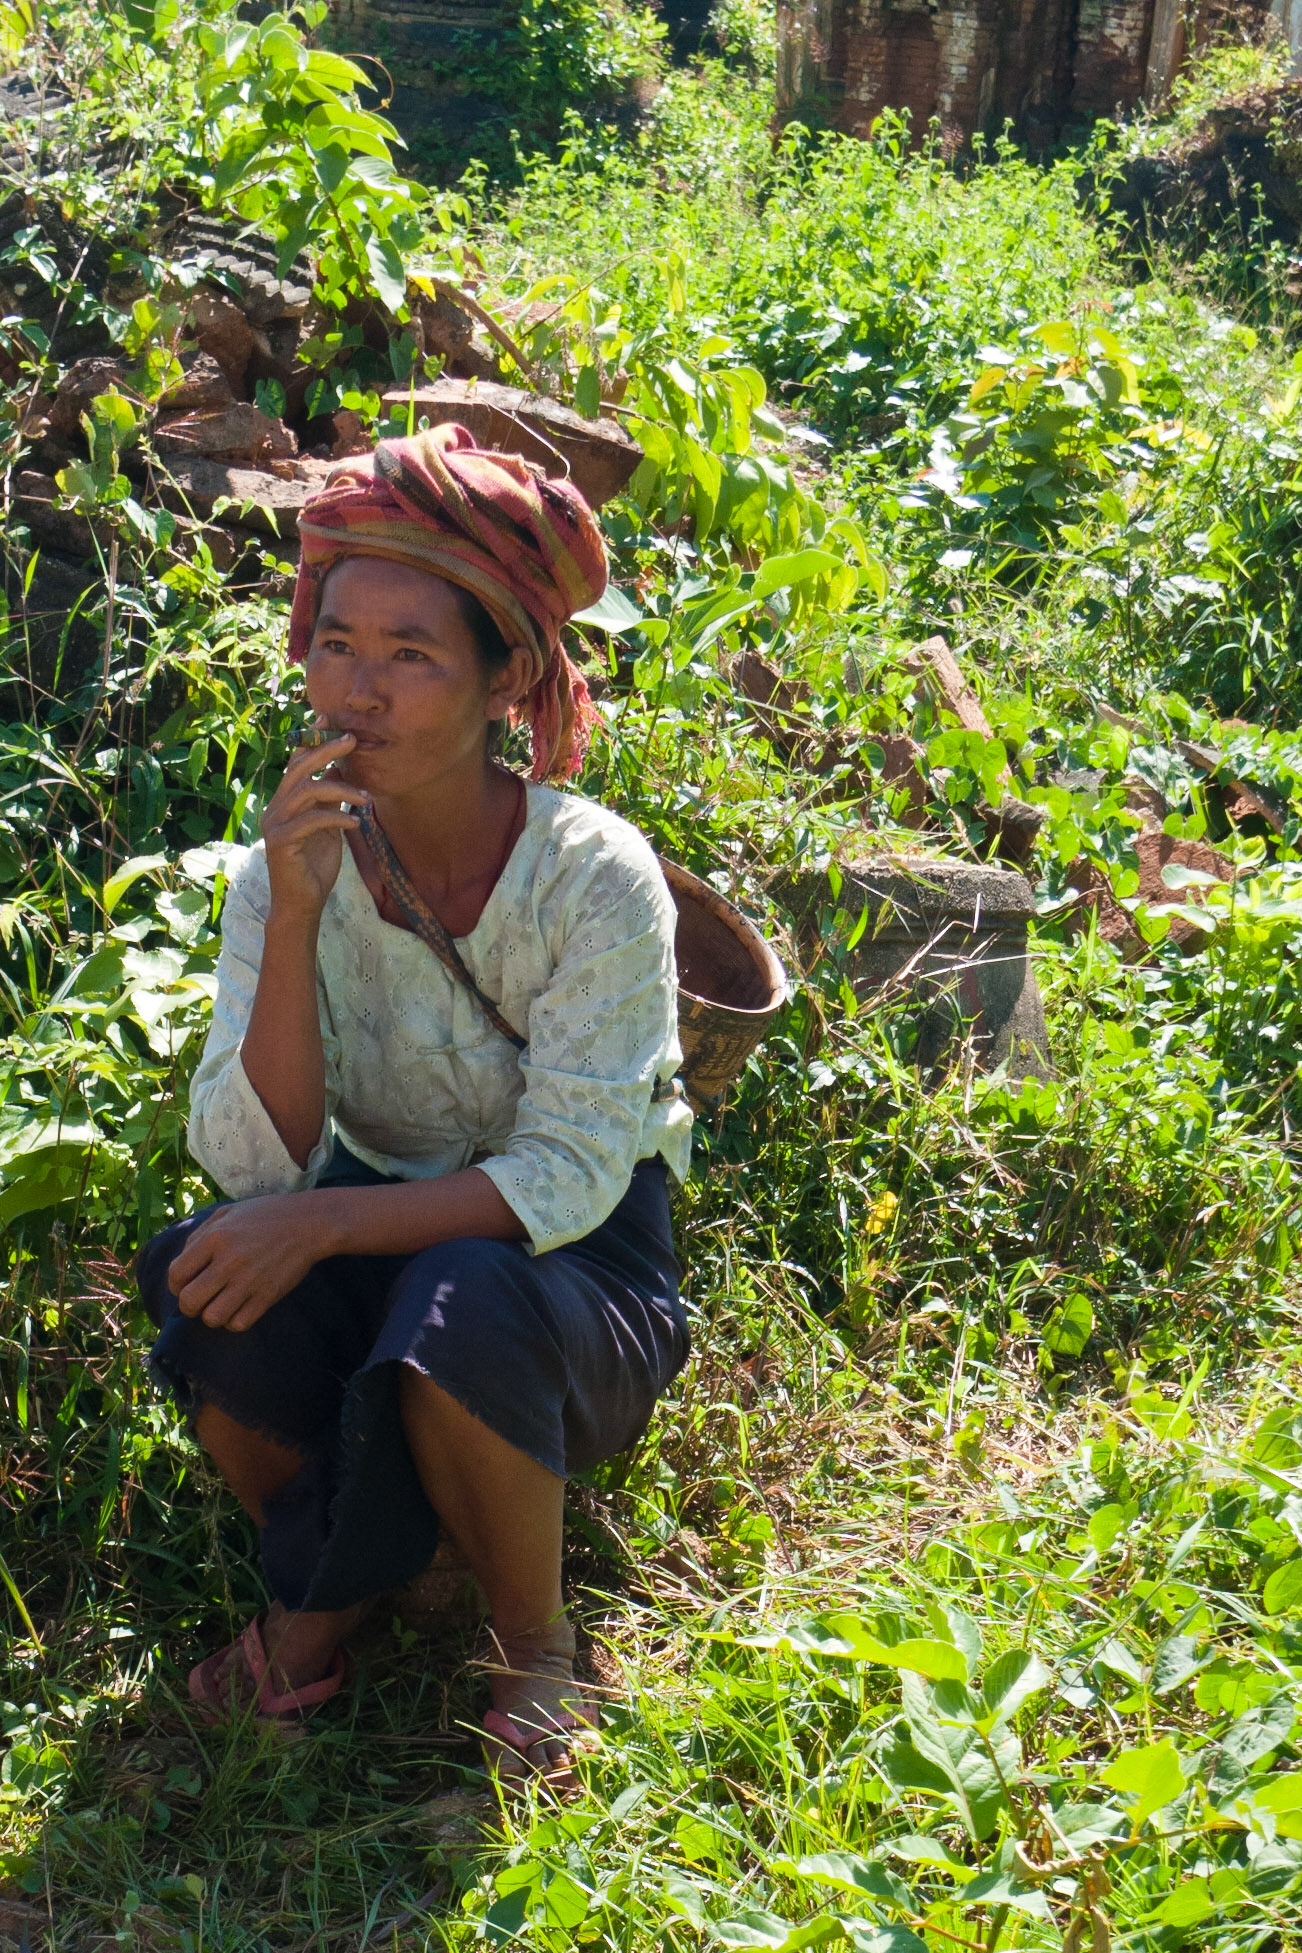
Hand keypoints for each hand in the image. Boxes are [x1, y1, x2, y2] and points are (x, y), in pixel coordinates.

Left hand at [168, 1194, 328, 1331]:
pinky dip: (234, 1321)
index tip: (185, 1285)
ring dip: (212, 1315)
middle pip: (189, 1301)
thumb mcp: (228, 1212)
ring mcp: (249, 1281)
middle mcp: (228, 1261)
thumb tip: (182, 1262)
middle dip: (189, 1306)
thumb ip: (200, 1234)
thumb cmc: (267, 1215)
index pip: (176, 1274)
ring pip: (212, 1318)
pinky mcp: (267, 1296)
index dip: (175, 1285)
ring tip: (220, 1305)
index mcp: (215, 1238)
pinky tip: (239, 1308)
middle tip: (200, 1299)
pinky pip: (238, 1324)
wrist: (310, 1223)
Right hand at [262, 720, 368, 922]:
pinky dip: (336, 817)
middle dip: (325, 750)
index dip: (310, 740)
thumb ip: (329, 800)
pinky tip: (356, 822)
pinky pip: (310, 820)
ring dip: (341, 789)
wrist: (303, 904)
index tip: (329, 721)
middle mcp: (275, 808)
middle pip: (298, 769)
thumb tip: (338, 771)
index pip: (296, 763)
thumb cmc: (315, 866)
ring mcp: (275, 824)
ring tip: (367, 797)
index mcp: (285, 802)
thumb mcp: (327, 827)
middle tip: (352, 740)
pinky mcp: (280, 841)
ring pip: (306, 791)